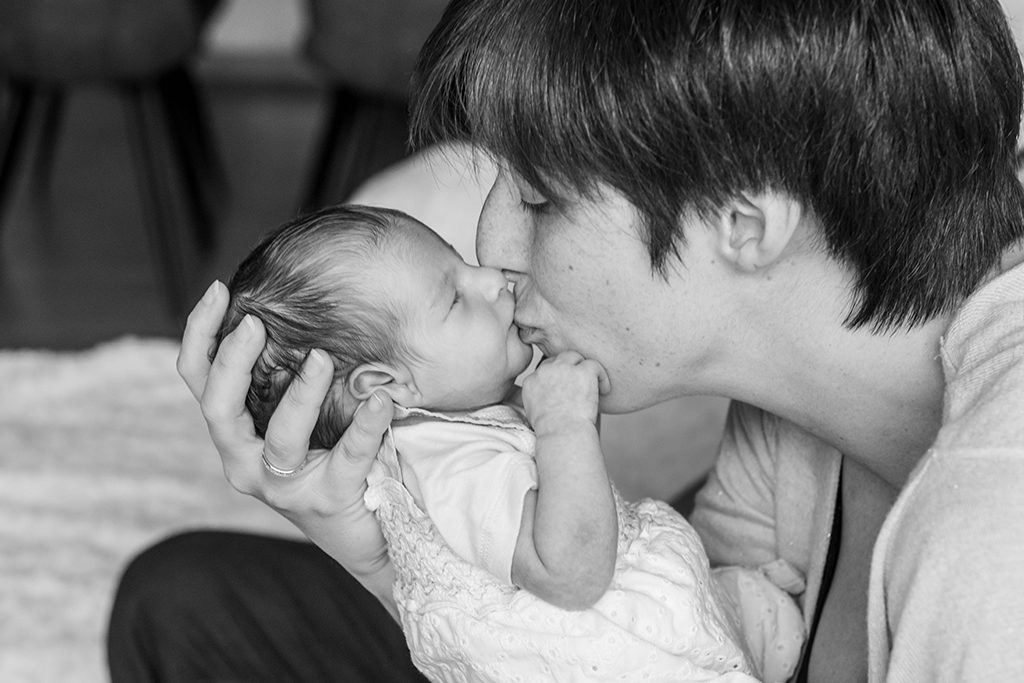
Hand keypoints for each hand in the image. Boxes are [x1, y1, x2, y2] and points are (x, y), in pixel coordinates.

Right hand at [176, 282, 395, 606]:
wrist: (363, 535)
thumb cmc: (327, 464)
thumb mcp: (296, 420)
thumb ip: (284, 379)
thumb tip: (293, 311)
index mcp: (235, 434)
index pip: (199, 380)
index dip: (200, 334)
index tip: (218, 290)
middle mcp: (245, 462)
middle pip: (219, 408)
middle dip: (233, 361)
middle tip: (256, 322)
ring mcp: (283, 486)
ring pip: (280, 437)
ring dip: (300, 393)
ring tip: (321, 358)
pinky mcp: (327, 500)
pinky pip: (347, 457)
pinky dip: (364, 425)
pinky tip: (379, 400)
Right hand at [520, 351, 609, 435]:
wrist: (563, 434)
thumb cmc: (553, 432)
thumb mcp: (534, 414)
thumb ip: (538, 399)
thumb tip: (550, 396)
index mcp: (531, 381)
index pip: (545, 368)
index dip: (558, 377)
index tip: (568, 389)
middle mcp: (545, 371)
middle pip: (558, 359)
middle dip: (569, 369)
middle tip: (581, 384)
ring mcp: (564, 369)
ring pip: (575, 357)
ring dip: (583, 369)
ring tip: (593, 384)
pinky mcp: (583, 372)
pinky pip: (594, 365)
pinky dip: (602, 377)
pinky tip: (604, 390)